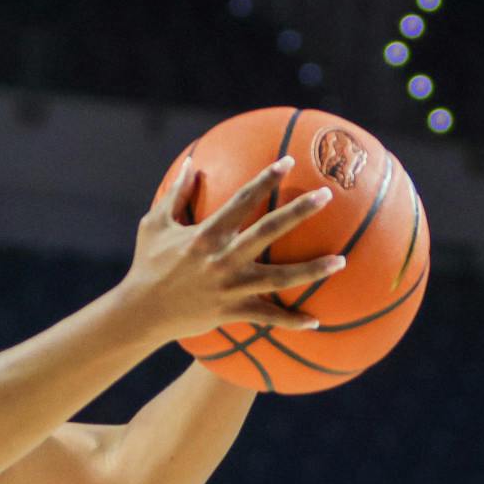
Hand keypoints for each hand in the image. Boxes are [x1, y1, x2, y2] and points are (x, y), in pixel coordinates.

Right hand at [112, 156, 343, 342]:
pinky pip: (267, 317)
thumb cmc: (147, 265)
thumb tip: (193, 165)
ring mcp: (230, 286)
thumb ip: (177, 194)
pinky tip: (316, 321)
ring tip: (342, 261)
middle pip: (269, 230)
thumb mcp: (154, 224)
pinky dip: (291, 321)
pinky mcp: (231, 311)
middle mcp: (222, 258)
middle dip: (299, 212)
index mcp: (206, 233)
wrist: (141, 312)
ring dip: (312, 270)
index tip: (289, 162)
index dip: (266, 179)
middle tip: (326, 196)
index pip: (242, 199)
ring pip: (279, 278)